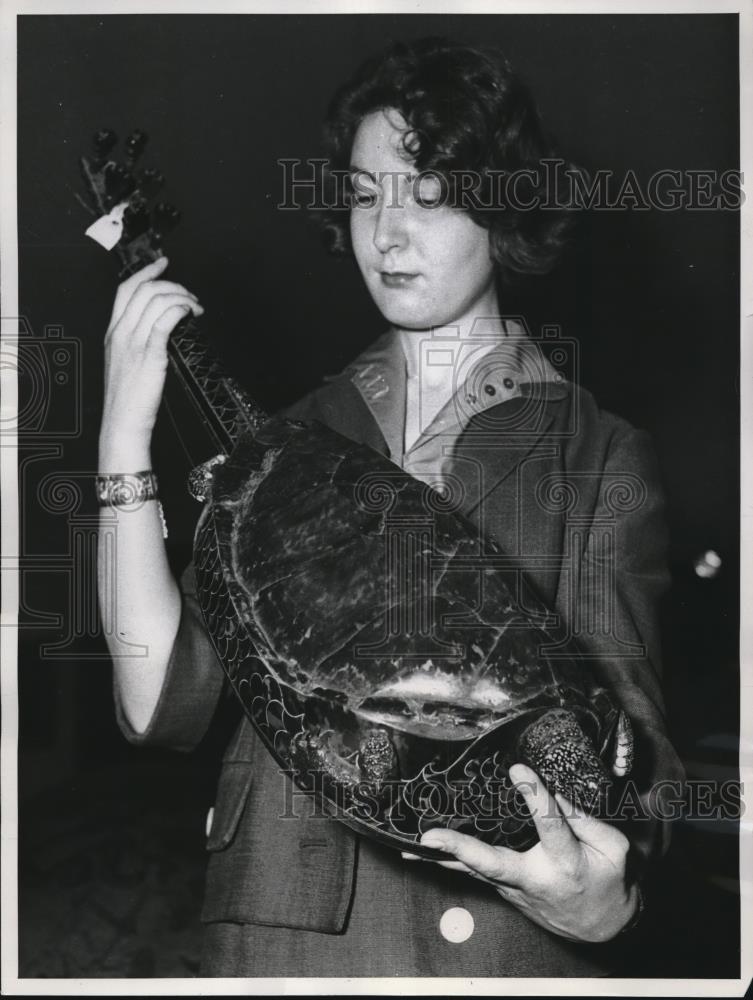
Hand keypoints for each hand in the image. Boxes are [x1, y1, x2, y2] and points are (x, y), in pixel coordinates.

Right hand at [99, 257, 203, 464]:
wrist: (123, 423)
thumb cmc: (128, 399)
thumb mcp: (126, 364)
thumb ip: (137, 343)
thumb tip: (161, 327)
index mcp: (112, 333)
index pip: (125, 290)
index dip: (146, 272)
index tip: (163, 264)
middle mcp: (120, 333)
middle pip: (144, 290)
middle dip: (172, 284)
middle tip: (191, 295)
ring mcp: (133, 343)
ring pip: (156, 301)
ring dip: (182, 297)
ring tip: (196, 308)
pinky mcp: (150, 355)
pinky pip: (165, 320)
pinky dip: (180, 310)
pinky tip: (190, 313)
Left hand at [402, 762, 639, 942]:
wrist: (601, 927)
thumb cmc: (608, 881)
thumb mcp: (614, 849)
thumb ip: (586, 820)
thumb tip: (553, 791)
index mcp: (567, 862)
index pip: (550, 825)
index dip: (535, 797)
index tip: (519, 771)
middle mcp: (535, 878)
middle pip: (492, 862)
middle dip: (459, 848)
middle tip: (430, 838)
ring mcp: (516, 888)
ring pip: (475, 871)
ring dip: (442, 859)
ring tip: (412, 847)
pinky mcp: (506, 890)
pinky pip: (476, 873)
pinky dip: (451, 862)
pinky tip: (425, 855)